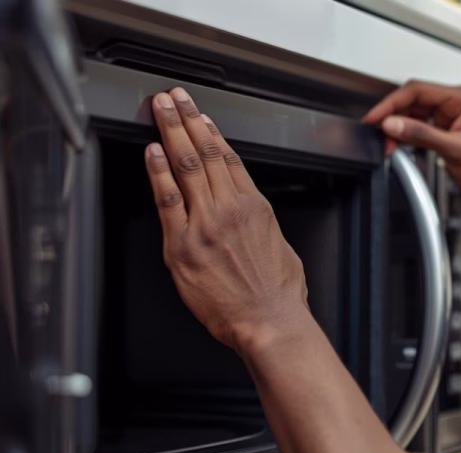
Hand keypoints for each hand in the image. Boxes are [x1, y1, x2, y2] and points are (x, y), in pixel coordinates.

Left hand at [144, 87, 309, 352]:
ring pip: (186, 166)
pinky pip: (168, 200)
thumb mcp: (282, 249)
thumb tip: (252, 221)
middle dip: (188, 120)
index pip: (229, 160)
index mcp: (256, 208)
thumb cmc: (279, 295)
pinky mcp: (183, 246)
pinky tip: (152, 153)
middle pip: (205, 153)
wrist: (269, 321)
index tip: (202, 116)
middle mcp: (230, 210)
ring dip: (171, 132)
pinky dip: (159, 173)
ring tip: (160, 110)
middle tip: (175, 97)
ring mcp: (205, 225)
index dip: (213, 133)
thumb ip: (263, 228)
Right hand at [363, 80, 460, 215]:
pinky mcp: (440, 130)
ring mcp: (445, 117)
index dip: (392, 103)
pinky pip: (415, 127)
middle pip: (411, 101)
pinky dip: (403, 136)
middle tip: (377, 131)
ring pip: (410, 115)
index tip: (377, 116)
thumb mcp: (454, 149)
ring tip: (387, 143)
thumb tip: (393, 123)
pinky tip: (396, 145)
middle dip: (392, 116)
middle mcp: (452, 103)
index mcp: (460, 98)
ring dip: (396, 128)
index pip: (418, 91)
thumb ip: (421, 135)